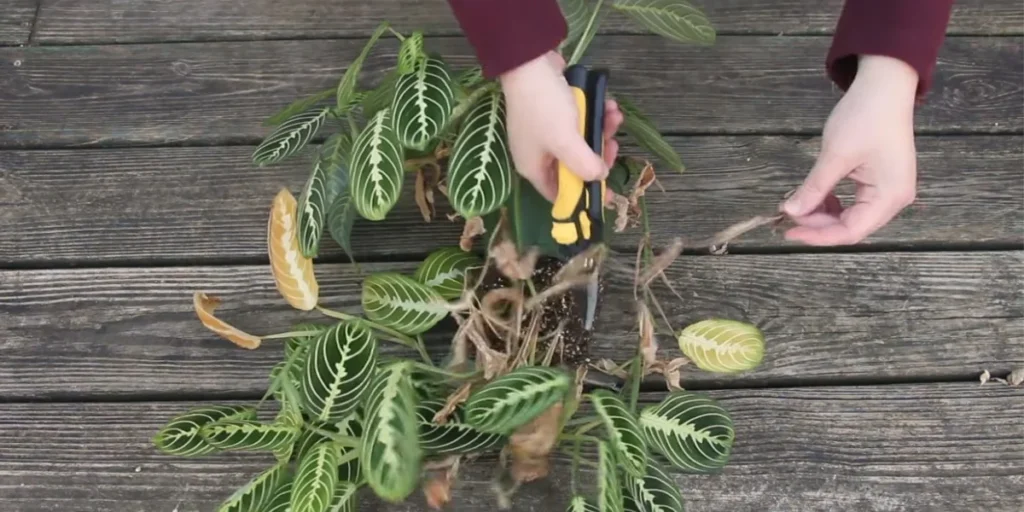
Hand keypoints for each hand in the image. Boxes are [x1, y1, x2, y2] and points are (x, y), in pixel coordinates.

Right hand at [498, 51, 622, 202]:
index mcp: (534, 168)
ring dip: (601, 130)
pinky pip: (579, 122)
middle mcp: (539, 154)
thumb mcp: (566, 141)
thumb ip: (584, 164)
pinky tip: (609, 104)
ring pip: (580, 142)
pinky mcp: (554, 112)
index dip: (584, 196)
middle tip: (613, 146)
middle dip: (597, 156)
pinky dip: (595, 115)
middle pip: (575, 168)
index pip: (560, 194)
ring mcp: (546, 132)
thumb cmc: (544, 107)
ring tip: (615, 117)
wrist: (530, 62)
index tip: (608, 192)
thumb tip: (599, 176)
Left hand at [781, 55, 919, 245]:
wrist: (884, 86)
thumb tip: (791, 212)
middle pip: (852, 227)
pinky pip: (856, 204)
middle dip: (818, 225)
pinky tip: (817, 196)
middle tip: (789, 216)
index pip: (850, 231)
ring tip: (799, 205)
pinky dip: (834, 204)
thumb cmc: (864, 117)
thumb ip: (815, 187)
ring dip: (824, 215)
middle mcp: (895, 199)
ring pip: (852, 217)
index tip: (788, 232)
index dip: (817, 235)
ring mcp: (890, 191)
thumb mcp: (835, 155)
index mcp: (890, 196)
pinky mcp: (882, 181)